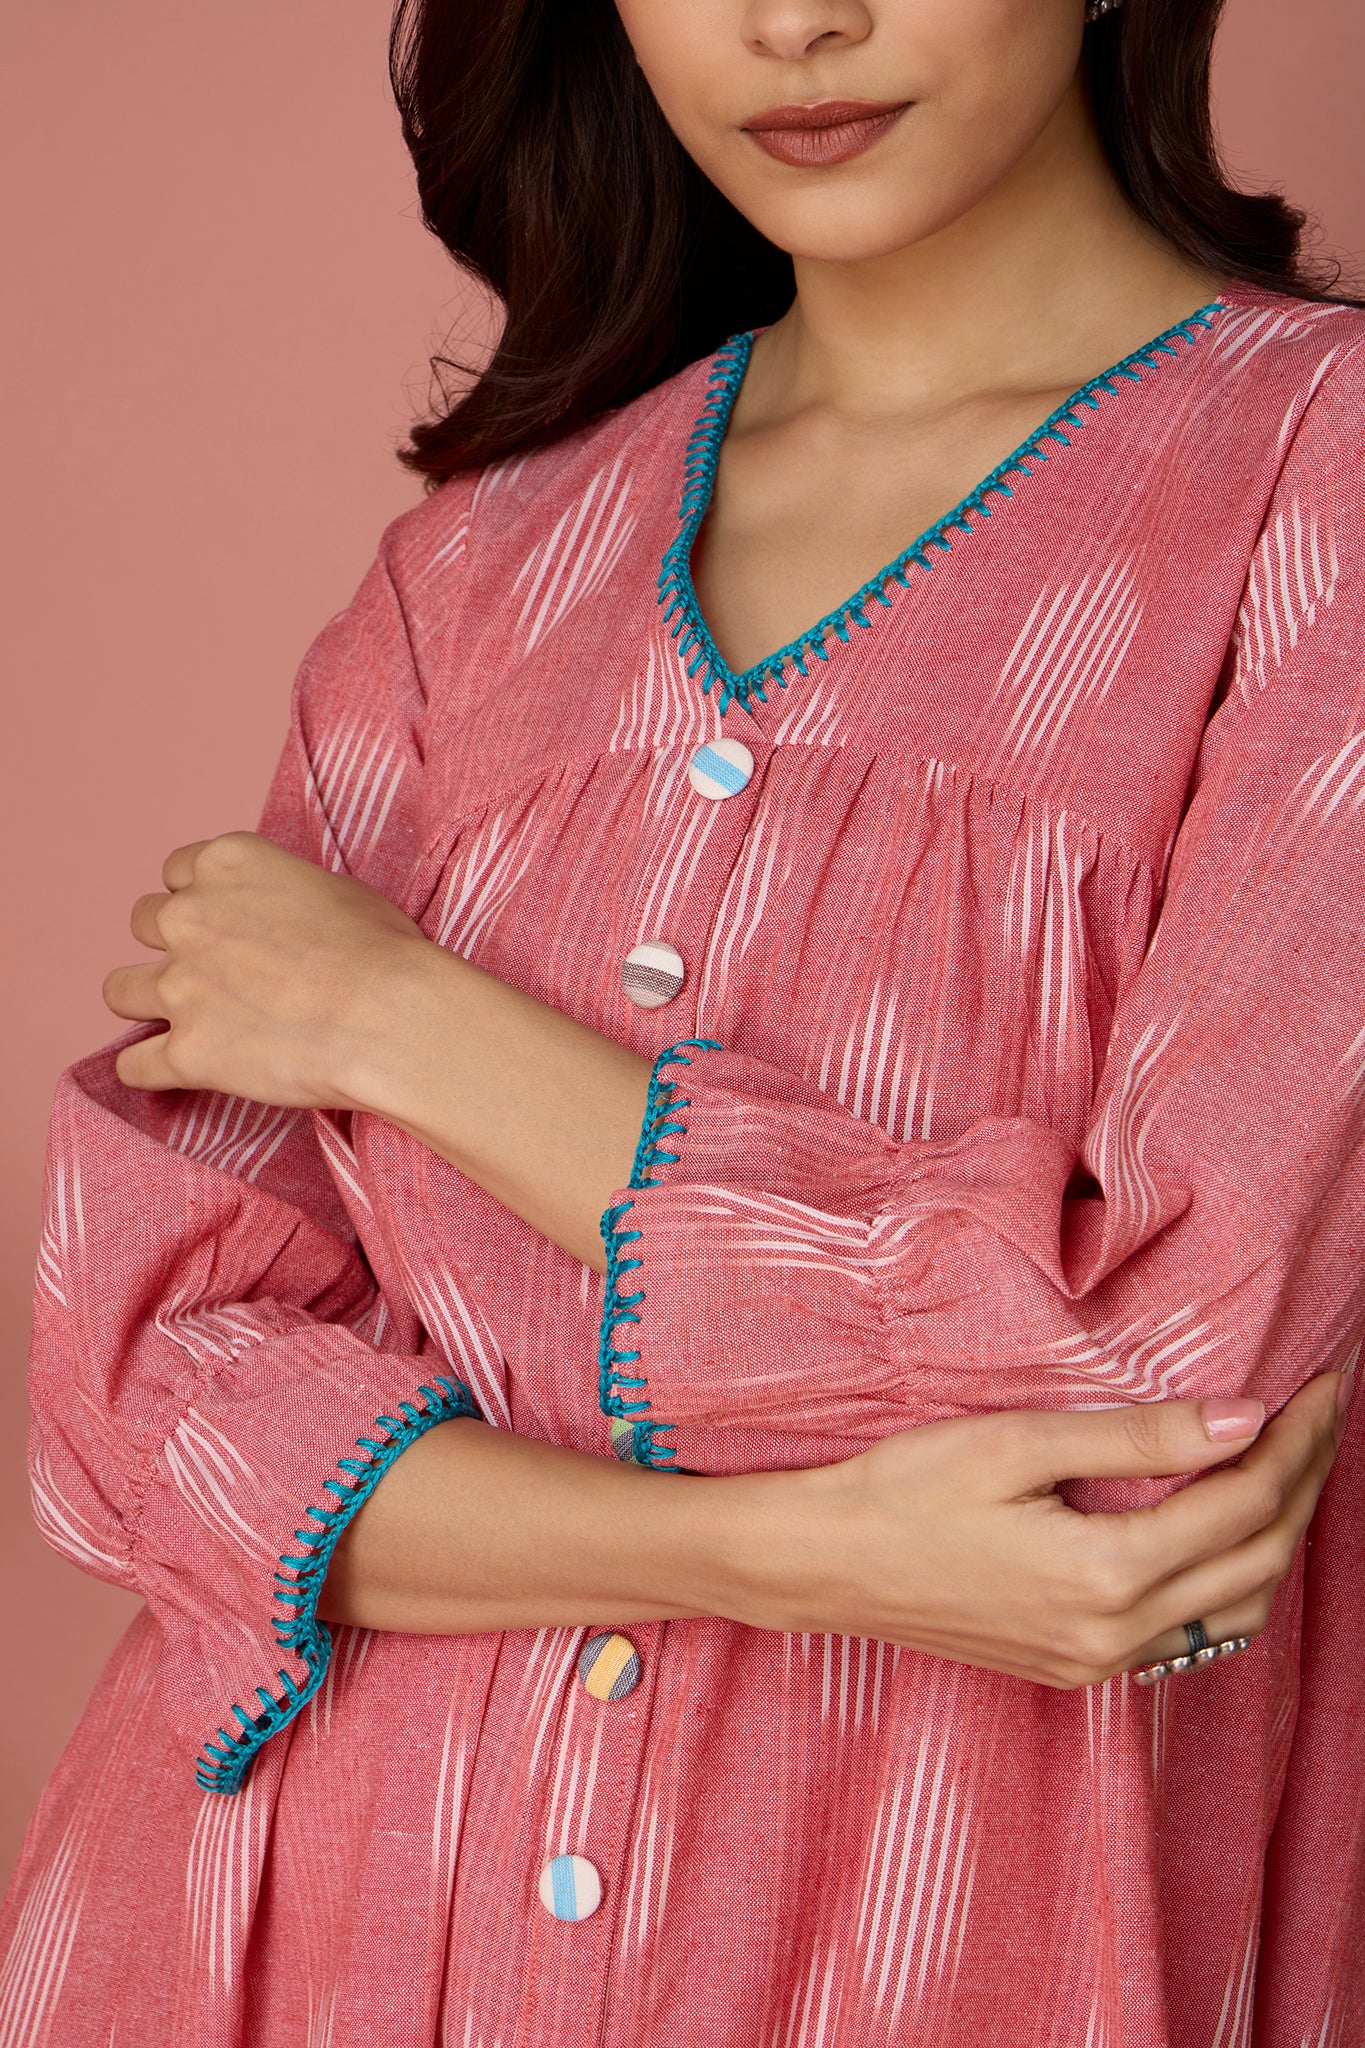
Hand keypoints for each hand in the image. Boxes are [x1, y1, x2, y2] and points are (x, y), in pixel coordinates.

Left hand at [103, 832, 428, 1104]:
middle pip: (143, 923)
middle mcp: (189, 917)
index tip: (226, 924)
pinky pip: (132, 1066)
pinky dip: (148, 1070)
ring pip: (118, 990)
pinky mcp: (185, 1052)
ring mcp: (180, 987)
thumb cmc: (383, 950)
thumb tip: (277, 918)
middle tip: (213, 971)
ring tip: (184, 1021)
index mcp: (225, 864)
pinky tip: (173, 1072)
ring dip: (146, 1002)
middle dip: (173, 945)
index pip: (176, 871)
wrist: (390, 1015)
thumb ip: (279, 894)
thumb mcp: (335, 888)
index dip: (202, 899)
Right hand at [720, 1372, 1343, 1686]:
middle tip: (1324, 1416)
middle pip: (1258, 1560)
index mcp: (1106, 1574)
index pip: (1244, 1504)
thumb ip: (1139, 1437)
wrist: (823, 1563)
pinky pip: (1189, 1636)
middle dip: (1304, 1483)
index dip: (1295, 1441)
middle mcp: (1115, 1635)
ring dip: (1276, 1538)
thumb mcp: (1017, 1441)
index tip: (1322, 1385)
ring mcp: (1096, 1663)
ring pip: (1236, 1611)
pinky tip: (1226, 1535)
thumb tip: (1245, 1419)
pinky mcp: (1074, 1670)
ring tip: (1291, 1466)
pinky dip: (1230, 1582)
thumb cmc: (904, 1488)